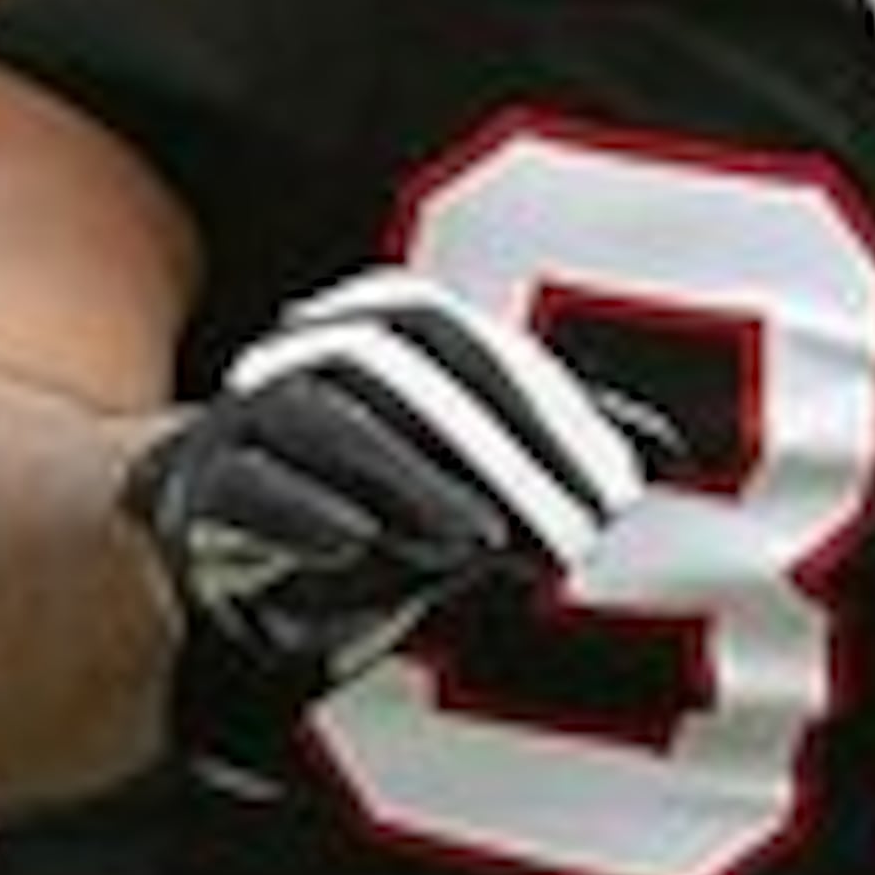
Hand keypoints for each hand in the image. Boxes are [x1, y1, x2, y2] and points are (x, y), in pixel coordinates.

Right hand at [121, 269, 653, 752]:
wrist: (219, 532)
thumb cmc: (374, 488)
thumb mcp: (473, 467)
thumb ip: (555, 447)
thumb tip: (678, 447)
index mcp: (388, 331)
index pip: (480, 353)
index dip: (555, 417)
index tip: (618, 495)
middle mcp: (316, 355)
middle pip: (410, 379)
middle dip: (494, 455)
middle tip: (566, 534)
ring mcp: (251, 415)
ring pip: (327, 422)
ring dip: (405, 477)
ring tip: (473, 537)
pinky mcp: (197, 486)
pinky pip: (246, 484)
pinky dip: (297, 508)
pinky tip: (353, 543)